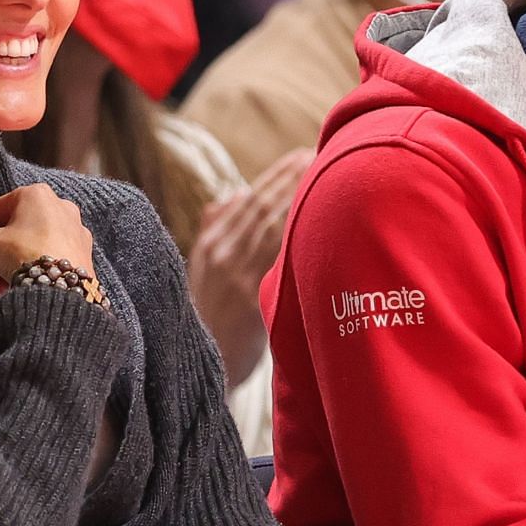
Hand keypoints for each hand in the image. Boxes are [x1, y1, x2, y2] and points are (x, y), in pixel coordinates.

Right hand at [0, 184, 94, 294]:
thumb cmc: (29, 255)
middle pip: (11, 230)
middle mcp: (60, 208)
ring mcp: (74, 232)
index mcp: (36, 194)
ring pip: (29, 246)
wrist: (63, 289)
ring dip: (4, 264)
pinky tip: (11, 288)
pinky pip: (46, 260)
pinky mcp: (81, 256)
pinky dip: (26, 271)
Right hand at [188, 149, 312, 384]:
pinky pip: (280, 257)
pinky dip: (299, 233)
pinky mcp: (252, 300)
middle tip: (323, 153)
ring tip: (327, 173)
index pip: (247, 200)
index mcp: (208, 245)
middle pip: (262, 206)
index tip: (302, 154)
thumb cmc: (208, 323)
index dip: (277, 175)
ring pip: (273, 225)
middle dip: (294, 177)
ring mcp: (235, 276)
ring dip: (301, 196)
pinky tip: (322, 217)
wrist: (198, 373)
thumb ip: (214, 230)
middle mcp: (219, 255)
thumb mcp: (201, 272)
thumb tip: (236, 192)